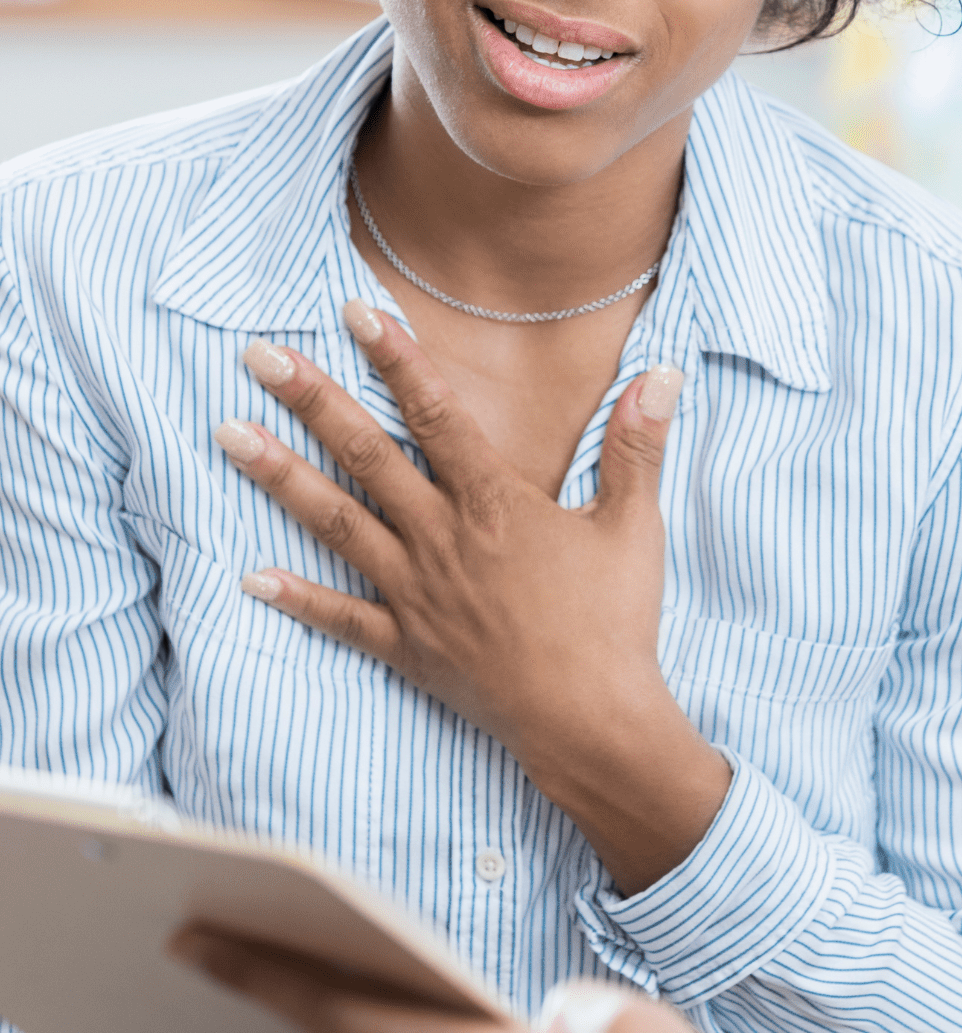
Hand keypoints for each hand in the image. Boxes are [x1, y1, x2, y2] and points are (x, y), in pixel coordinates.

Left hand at [215, 303, 730, 890]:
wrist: (591, 720)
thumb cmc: (616, 622)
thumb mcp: (634, 527)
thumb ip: (637, 447)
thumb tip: (662, 374)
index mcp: (497, 506)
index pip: (438, 416)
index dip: (398, 360)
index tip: (357, 312)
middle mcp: (444, 541)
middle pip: (367, 457)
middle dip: (311, 400)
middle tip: (258, 356)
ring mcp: (417, 594)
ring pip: (336, 523)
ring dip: (280, 477)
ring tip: (228, 436)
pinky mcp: (408, 646)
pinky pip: (341, 618)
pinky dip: (297, 597)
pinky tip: (251, 576)